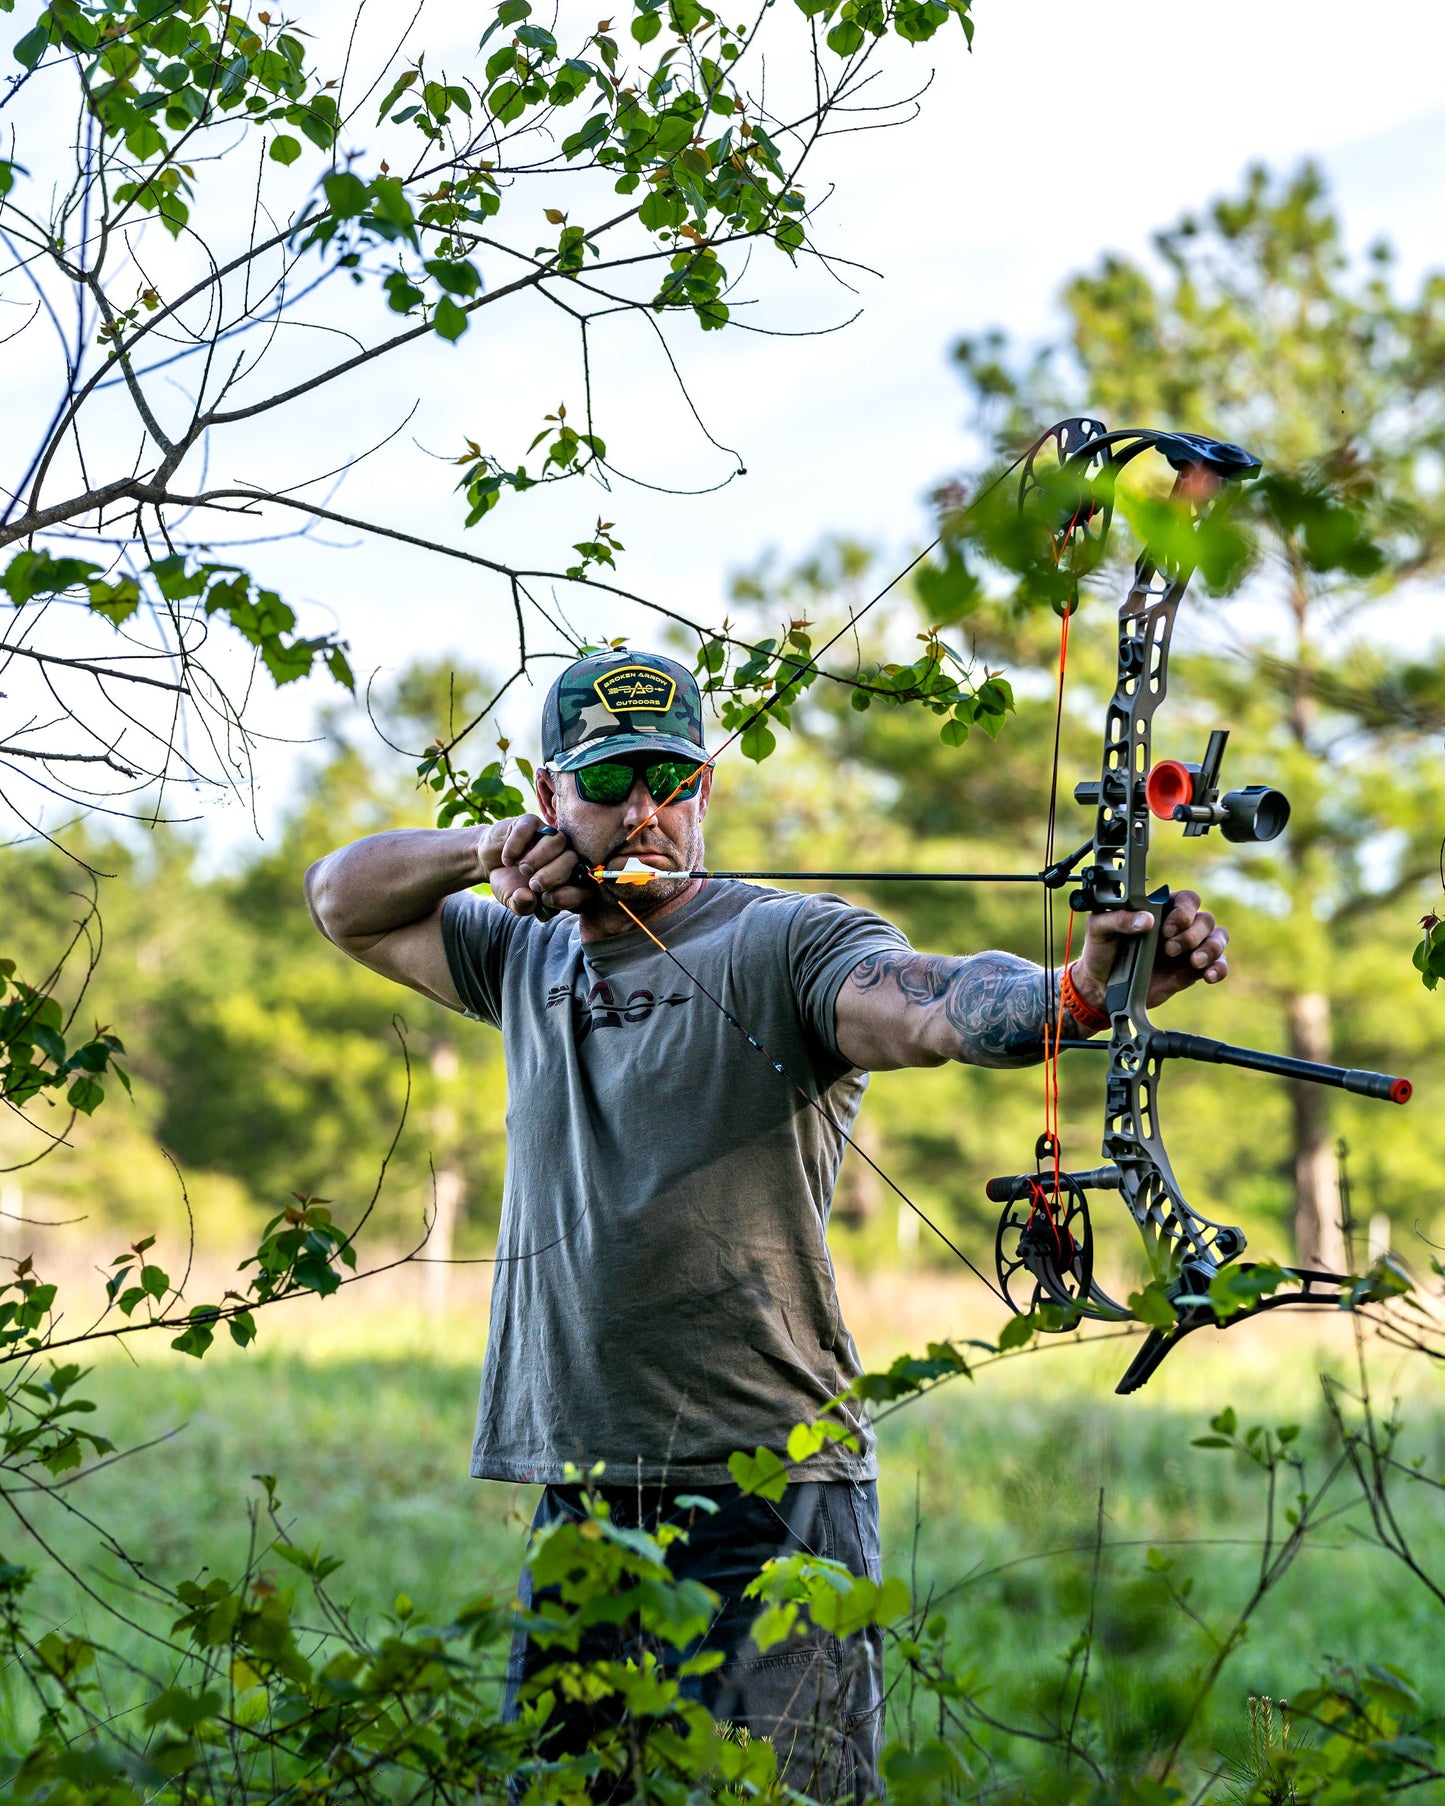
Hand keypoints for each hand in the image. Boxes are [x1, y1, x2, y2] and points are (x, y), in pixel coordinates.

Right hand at [479, 815, 590, 917]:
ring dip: (538, 858)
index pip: (584, 884)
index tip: (547, 900)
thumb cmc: (507, 881)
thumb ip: (521, 906)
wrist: (488, 861)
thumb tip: (528, 898)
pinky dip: (516, 846)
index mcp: (566, 877)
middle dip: (553, 875)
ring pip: (559, 840)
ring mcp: (548, 836)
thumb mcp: (512, 900)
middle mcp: (562, 854)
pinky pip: (530, 829)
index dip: (570, 895)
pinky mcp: (530, 823)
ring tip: (522, 868)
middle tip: (533, 884)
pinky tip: (507, 859)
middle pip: (573, 859)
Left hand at [1069, 889, 1228, 1013]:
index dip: (1184, 911)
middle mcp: (1178, 926)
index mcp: (1159, 909)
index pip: (1187, 900)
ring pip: (1217, 939)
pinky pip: (1218, 964)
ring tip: (1194, 961)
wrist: (1101, 986)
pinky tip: (1208, 976)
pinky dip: (1219, 968)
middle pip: (1205, 919)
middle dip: (1192, 934)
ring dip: (1211, 948)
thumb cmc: (1101, 950)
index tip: (1166, 929)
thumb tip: (1146, 920)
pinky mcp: (1191, 971)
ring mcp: (1188, 948)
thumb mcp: (1099, 929)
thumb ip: (1118, 919)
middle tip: (1169, 949)